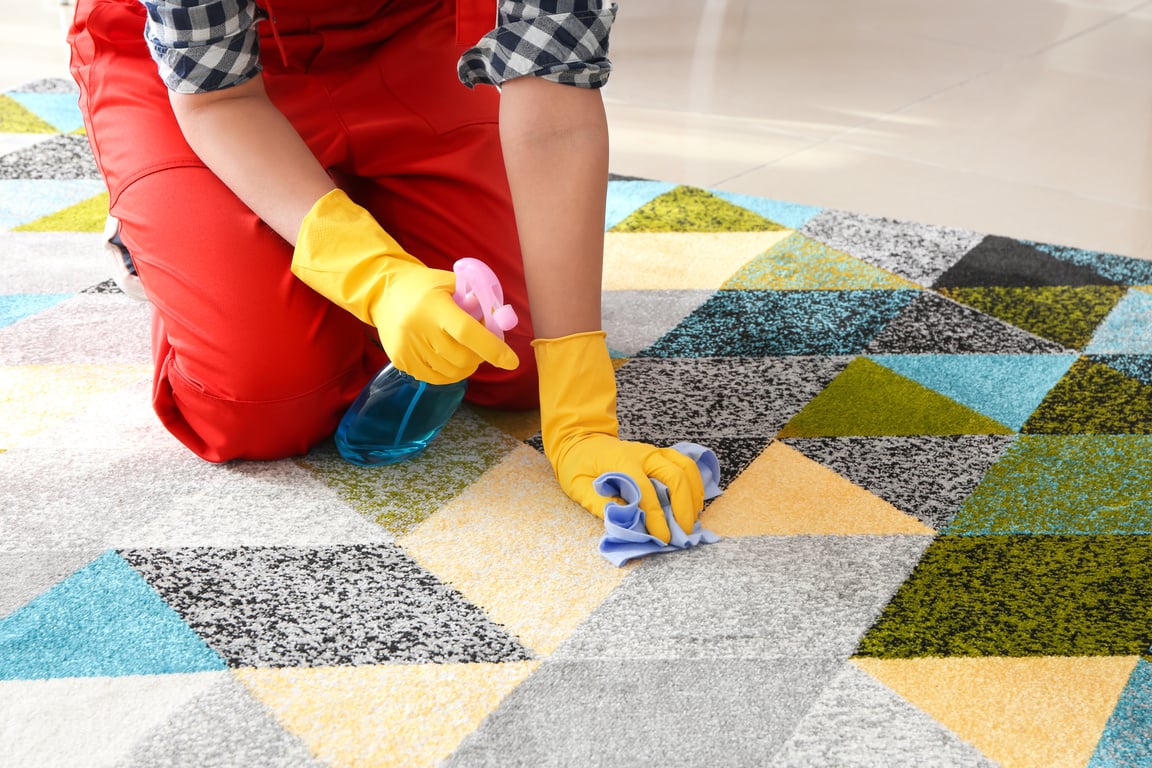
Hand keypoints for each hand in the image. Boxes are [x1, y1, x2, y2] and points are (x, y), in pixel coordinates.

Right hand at [291, 189, 518, 383]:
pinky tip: (448, 357)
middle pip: (461, 358)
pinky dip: (449, 372)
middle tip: (480, 346)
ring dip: (466, 366)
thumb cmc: (423, 286)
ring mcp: (407, 348)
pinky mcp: (401, 361)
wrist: (382, 293)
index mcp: (434, 306)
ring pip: (451, 373)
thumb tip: (500, 319)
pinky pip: (435, 378)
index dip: (492, 349)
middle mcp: (418, 329)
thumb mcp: (450, 283)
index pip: (467, 333)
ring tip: (462, 349)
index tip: (512, 362)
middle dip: (480, 357)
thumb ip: (476, 299)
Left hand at [534, 331, 704, 543]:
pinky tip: (694, 501)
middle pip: (674, 477)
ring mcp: (654, 452)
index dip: (657, 518)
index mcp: (621, 462)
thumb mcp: (578, 486)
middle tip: (684, 532)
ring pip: (686, 467)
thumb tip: (624, 519)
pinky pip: (686, 464)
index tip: (663, 538)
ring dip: (694, 494)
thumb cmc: (578, 465)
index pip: (646, 493)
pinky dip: (695, 482)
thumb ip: (598, 503)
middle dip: (684, 507)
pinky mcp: (660, 454)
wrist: (580, 440)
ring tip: (693, 519)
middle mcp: (643, 454)